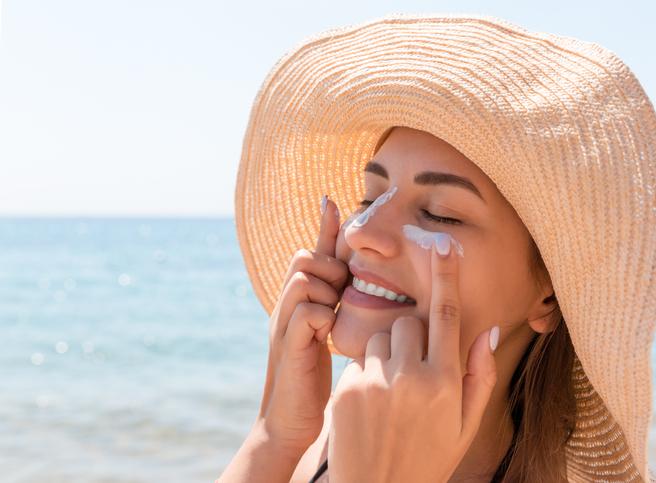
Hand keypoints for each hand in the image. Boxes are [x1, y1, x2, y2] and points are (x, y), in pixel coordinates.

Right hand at [256, 195, 348, 456]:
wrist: (291, 423)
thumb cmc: (314, 379)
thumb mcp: (328, 336)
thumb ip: (337, 307)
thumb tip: (355, 284)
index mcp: (300, 302)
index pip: (311, 253)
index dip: (323, 227)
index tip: (332, 199)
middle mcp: (287, 307)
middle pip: (303, 257)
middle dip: (328, 266)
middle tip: (341, 293)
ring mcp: (284, 324)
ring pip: (303, 278)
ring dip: (326, 289)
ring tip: (334, 314)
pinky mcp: (288, 346)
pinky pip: (305, 311)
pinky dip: (321, 316)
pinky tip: (329, 335)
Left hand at [328, 233, 498, 482]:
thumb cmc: (429, 458)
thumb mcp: (465, 425)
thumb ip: (480, 376)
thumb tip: (489, 329)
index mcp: (445, 383)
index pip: (447, 315)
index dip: (446, 275)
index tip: (443, 244)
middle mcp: (411, 377)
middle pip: (408, 323)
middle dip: (411, 338)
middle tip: (411, 371)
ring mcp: (376, 383)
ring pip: (380, 338)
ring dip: (386, 354)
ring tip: (389, 394)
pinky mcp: (347, 389)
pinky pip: (358, 360)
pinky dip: (366, 373)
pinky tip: (370, 406)